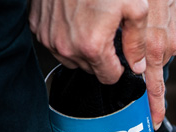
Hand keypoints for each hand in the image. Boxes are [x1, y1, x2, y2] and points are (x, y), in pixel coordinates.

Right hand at [30, 0, 175, 126]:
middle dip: (101, 57)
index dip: (118, 68)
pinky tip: (74, 18)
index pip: (109, 78)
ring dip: (82, 49)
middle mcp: (67, 48)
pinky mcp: (38, 28)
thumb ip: (137, 42)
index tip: (120, 55)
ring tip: (90, 24)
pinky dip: (66, 36)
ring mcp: (49, 39)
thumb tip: (137, 67)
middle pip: (91, 70)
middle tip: (106, 32)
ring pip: (72, 59)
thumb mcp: (134, 9)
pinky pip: (55, 43)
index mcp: (92, 47)